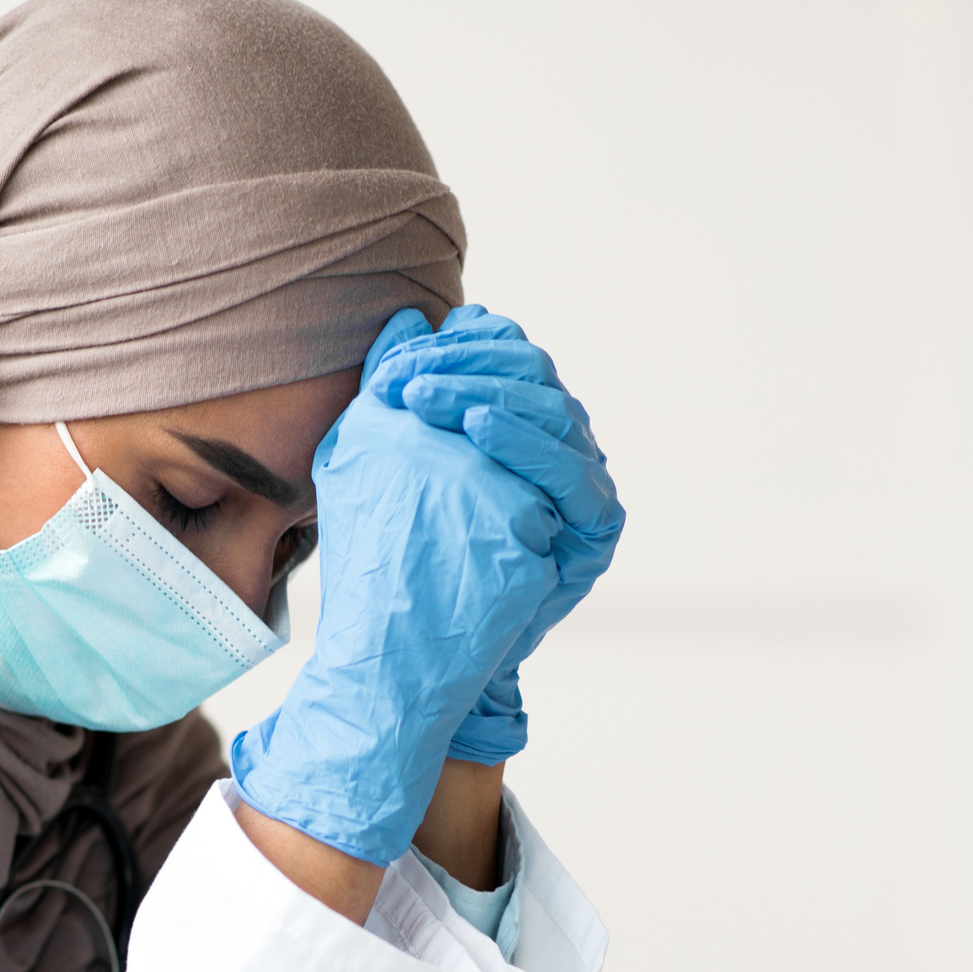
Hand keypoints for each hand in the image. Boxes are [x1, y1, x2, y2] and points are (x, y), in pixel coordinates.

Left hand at [230, 310, 559, 866]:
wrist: (411, 652)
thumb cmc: (394, 556)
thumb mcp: (379, 461)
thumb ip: (399, 391)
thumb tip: (403, 319)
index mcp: (515, 420)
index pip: (506, 353)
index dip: (458, 346)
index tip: (395, 362)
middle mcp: (557, 444)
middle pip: (532, 372)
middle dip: (465, 366)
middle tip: (403, 380)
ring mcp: (580, 485)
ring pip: (551, 410)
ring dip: (482, 395)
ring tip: (423, 399)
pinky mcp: (593, 529)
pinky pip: (572, 472)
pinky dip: (526, 442)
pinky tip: (478, 430)